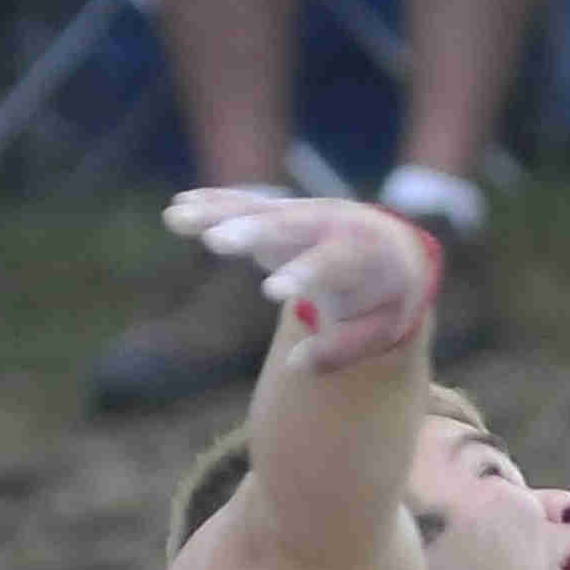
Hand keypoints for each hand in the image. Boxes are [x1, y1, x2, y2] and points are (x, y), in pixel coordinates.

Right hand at [160, 186, 440, 371]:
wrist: (393, 248)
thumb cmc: (386, 300)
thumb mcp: (382, 329)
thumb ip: (344, 349)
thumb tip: (295, 366)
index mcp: (364, 252)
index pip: (333, 263)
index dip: (304, 275)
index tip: (272, 293)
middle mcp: (331, 223)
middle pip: (288, 226)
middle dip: (252, 232)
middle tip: (216, 241)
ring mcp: (303, 213)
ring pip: (257, 210)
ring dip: (217, 213)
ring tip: (176, 217)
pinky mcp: (280, 212)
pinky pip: (244, 204)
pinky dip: (214, 203)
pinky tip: (180, 205)